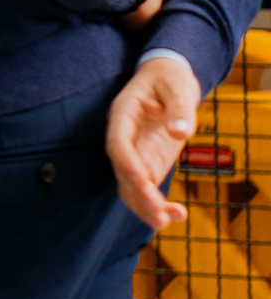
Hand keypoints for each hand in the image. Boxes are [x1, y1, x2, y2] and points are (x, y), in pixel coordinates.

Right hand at [105, 57, 200, 229]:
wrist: (168, 78)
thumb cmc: (169, 78)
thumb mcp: (177, 85)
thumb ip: (179, 108)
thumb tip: (179, 132)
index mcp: (123, 114)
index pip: (118, 143)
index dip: (127, 163)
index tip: (142, 181)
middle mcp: (124, 137)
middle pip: (123, 171)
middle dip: (138, 195)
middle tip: (157, 217)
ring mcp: (136, 152)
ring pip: (131, 185)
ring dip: (145, 206)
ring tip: (166, 221)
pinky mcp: (148, 162)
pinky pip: (147, 188)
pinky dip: (157, 204)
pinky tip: (176, 214)